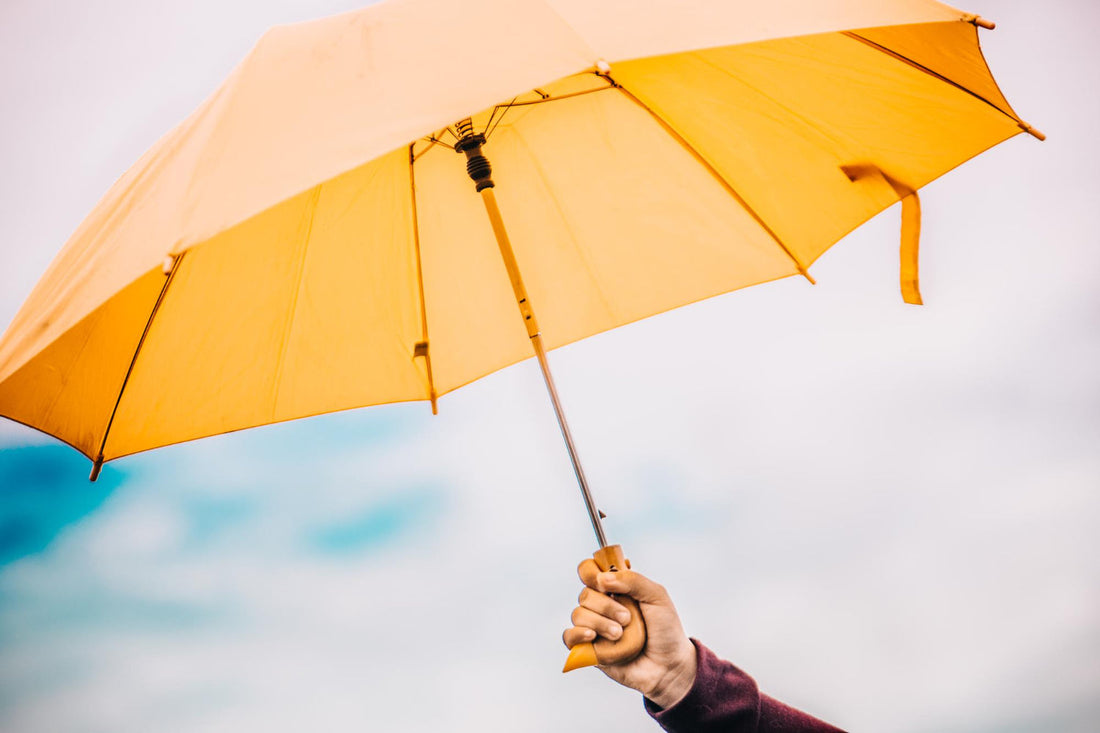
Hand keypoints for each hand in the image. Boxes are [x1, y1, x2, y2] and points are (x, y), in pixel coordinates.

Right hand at [562, 560, 696, 708]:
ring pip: (578, 614)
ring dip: (599, 622)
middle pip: (585, 594)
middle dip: (605, 606)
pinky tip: (592, 636)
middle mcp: (602, 606)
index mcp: (615, 588)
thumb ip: (633, 580)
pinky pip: (569, 637)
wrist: (669, 665)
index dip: (591, 572)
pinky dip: (577, 634)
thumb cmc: (665, 630)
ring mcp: (594, 627)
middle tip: (627, 619)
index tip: (606, 583)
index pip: (589, 570)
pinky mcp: (588, 649)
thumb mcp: (657, 596)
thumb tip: (602, 578)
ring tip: (619, 634)